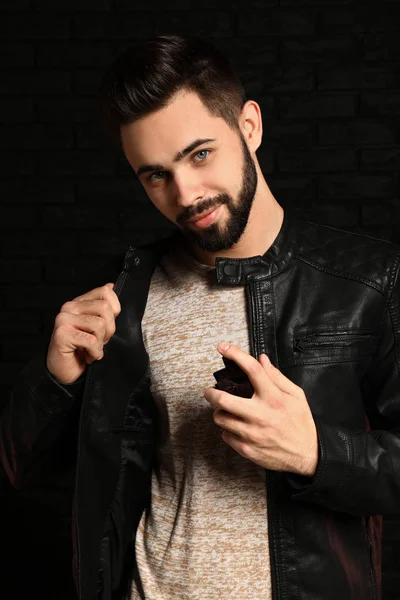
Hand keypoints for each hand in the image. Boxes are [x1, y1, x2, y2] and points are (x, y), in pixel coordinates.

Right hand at [46, 283, 120, 384]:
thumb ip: (104, 307)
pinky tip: (87, 357)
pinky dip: (94, 352)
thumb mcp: (98, 327)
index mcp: (80, 302)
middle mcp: (69, 307)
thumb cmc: (82, 349)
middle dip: (109, 330)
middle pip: (105, 308)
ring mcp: (63, 319)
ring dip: (100, 343)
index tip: (106, 327)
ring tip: (91, 349)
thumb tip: (111, 286)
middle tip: (98, 341)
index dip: (114, 311)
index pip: (106, 292)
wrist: (64, 372)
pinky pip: (91, 340)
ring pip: (100, 324)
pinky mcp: (62, 334)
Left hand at [204, 342, 318, 476]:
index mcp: (274, 398)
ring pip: (220, 418)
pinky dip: (228, 430)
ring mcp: (252, 434)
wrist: (307, 456)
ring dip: (220, 412)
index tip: (223, 347)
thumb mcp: (296, 395)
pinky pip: (225, 436)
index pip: (252, 370)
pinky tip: (238, 428)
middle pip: (224, 399)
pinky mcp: (247, 449)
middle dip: (211, 393)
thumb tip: (261, 359)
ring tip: (228, 411)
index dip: (235, 355)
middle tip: (210, 391)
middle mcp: (260, 415)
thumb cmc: (301, 422)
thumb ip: (276, 376)